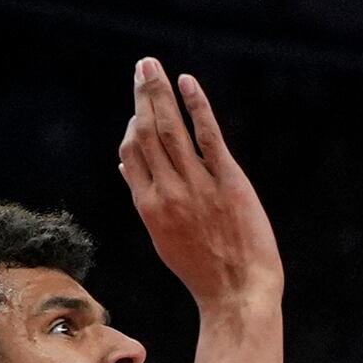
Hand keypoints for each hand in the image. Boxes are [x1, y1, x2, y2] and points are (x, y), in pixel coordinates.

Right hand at [119, 58, 284, 310]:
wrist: (238, 295)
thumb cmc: (205, 272)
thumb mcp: (165, 238)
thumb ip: (146, 199)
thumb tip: (124, 166)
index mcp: (149, 206)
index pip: (131, 153)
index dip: (133, 126)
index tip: (139, 109)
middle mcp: (168, 191)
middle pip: (147, 133)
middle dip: (142, 96)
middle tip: (142, 67)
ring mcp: (197, 186)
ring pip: (171, 129)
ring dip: (160, 92)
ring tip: (152, 66)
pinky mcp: (228, 183)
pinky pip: (208, 137)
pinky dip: (196, 107)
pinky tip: (187, 83)